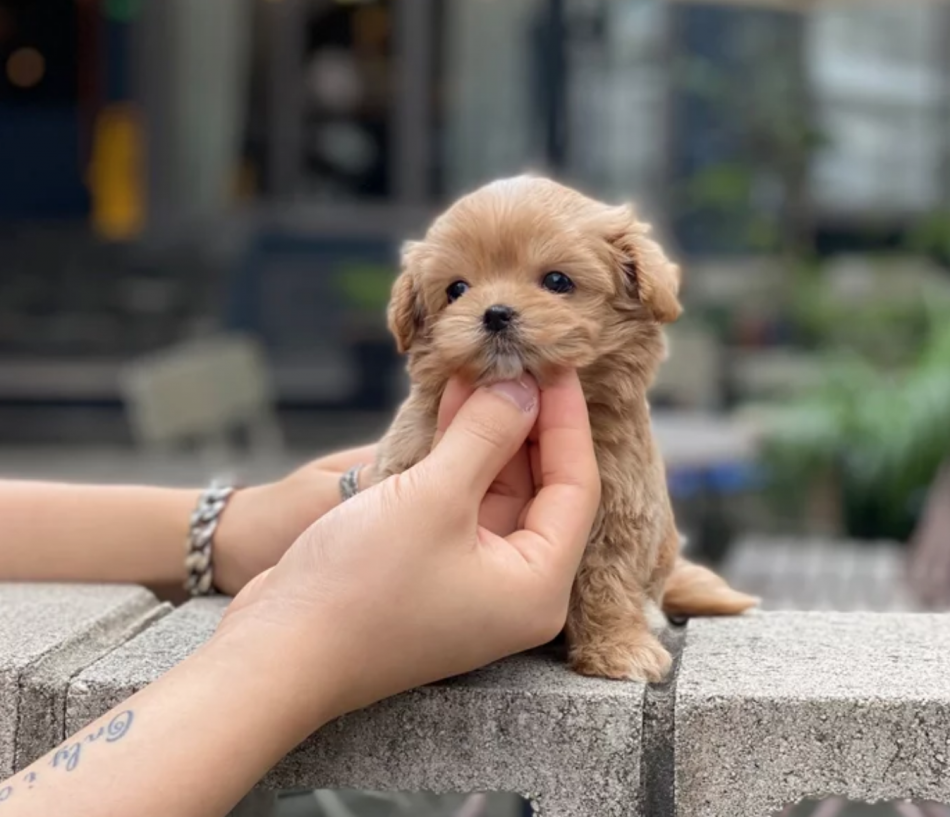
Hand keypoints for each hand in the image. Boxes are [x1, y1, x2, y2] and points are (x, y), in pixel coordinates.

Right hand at [216, 369, 599, 726]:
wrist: (276, 652)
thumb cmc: (361, 587)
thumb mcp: (435, 497)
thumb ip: (487, 436)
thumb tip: (524, 388)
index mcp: (537, 586)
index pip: (576, 487)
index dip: (566, 419)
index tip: (555, 363)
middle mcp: (514, 587)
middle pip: (539, 487)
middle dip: (523, 420)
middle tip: (514, 359)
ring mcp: (471, 580)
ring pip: (496, 490)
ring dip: (486, 432)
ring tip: (477, 370)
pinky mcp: (432, 569)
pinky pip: (461, 502)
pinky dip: (457, 457)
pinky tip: (450, 406)